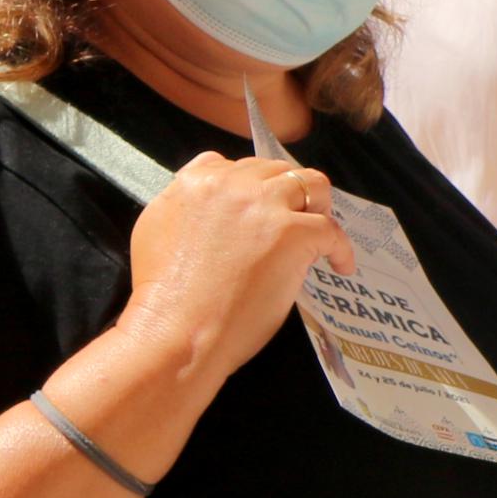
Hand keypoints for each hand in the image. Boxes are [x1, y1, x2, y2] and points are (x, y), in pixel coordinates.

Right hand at [114, 150, 353, 382]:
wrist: (175, 331)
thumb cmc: (163, 296)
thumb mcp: (156, 230)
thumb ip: (184, 205)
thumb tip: (208, 203)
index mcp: (196, 181)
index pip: (235, 166)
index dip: (254, 187)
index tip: (263, 208)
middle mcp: (230, 184)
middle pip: (275, 171)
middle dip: (288, 193)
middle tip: (297, 219)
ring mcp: (263, 206)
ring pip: (310, 184)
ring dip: (319, 205)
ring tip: (320, 230)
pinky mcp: (292, 233)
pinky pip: (331, 229)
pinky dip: (340, 248)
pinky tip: (339, 264)